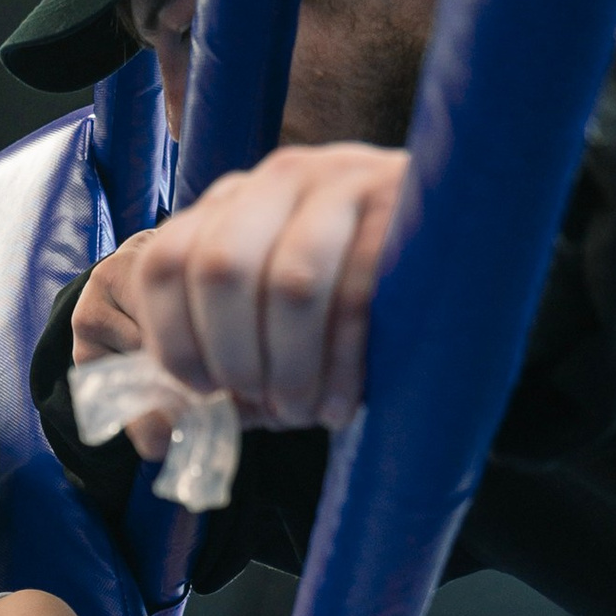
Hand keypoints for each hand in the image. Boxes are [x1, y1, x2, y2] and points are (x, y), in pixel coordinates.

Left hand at [73, 143, 410, 434]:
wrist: (465, 255)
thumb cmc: (342, 311)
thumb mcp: (265, 328)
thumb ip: (206, 372)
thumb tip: (150, 434)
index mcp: (230, 204)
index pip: (165, 261)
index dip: (172, 339)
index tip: (203, 391)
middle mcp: (280, 180)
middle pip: (222, 269)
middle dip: (233, 357)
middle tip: (259, 406)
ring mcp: (346, 184)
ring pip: (292, 283)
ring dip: (289, 368)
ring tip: (301, 413)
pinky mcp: (405, 210)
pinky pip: (361, 297)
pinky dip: (342, 368)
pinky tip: (342, 407)